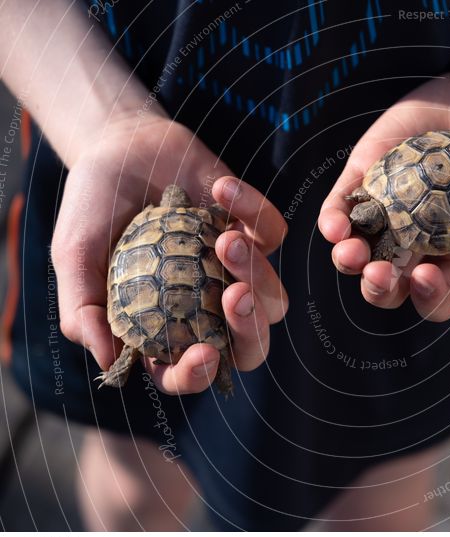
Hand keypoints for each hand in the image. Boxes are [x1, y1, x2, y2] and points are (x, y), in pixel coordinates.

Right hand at [52, 113, 287, 394]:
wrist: (119, 147)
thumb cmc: (93, 209)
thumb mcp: (74, 257)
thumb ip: (84, 310)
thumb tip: (109, 361)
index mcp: (165, 329)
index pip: (188, 373)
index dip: (197, 374)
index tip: (203, 354)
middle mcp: (207, 309)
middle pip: (249, 348)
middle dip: (250, 332)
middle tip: (234, 297)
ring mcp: (235, 273)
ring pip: (274, 299)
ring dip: (255, 273)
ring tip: (223, 239)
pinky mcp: (256, 232)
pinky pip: (273, 235)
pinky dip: (254, 212)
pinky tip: (219, 190)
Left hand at [318, 73, 449, 320]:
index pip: (437, 295)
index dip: (429, 296)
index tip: (428, 275)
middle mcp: (419, 241)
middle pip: (391, 285)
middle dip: (381, 287)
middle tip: (380, 274)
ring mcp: (389, 211)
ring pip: (359, 254)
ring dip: (349, 262)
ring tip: (350, 253)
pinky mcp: (369, 179)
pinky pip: (341, 209)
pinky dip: (333, 222)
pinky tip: (335, 227)